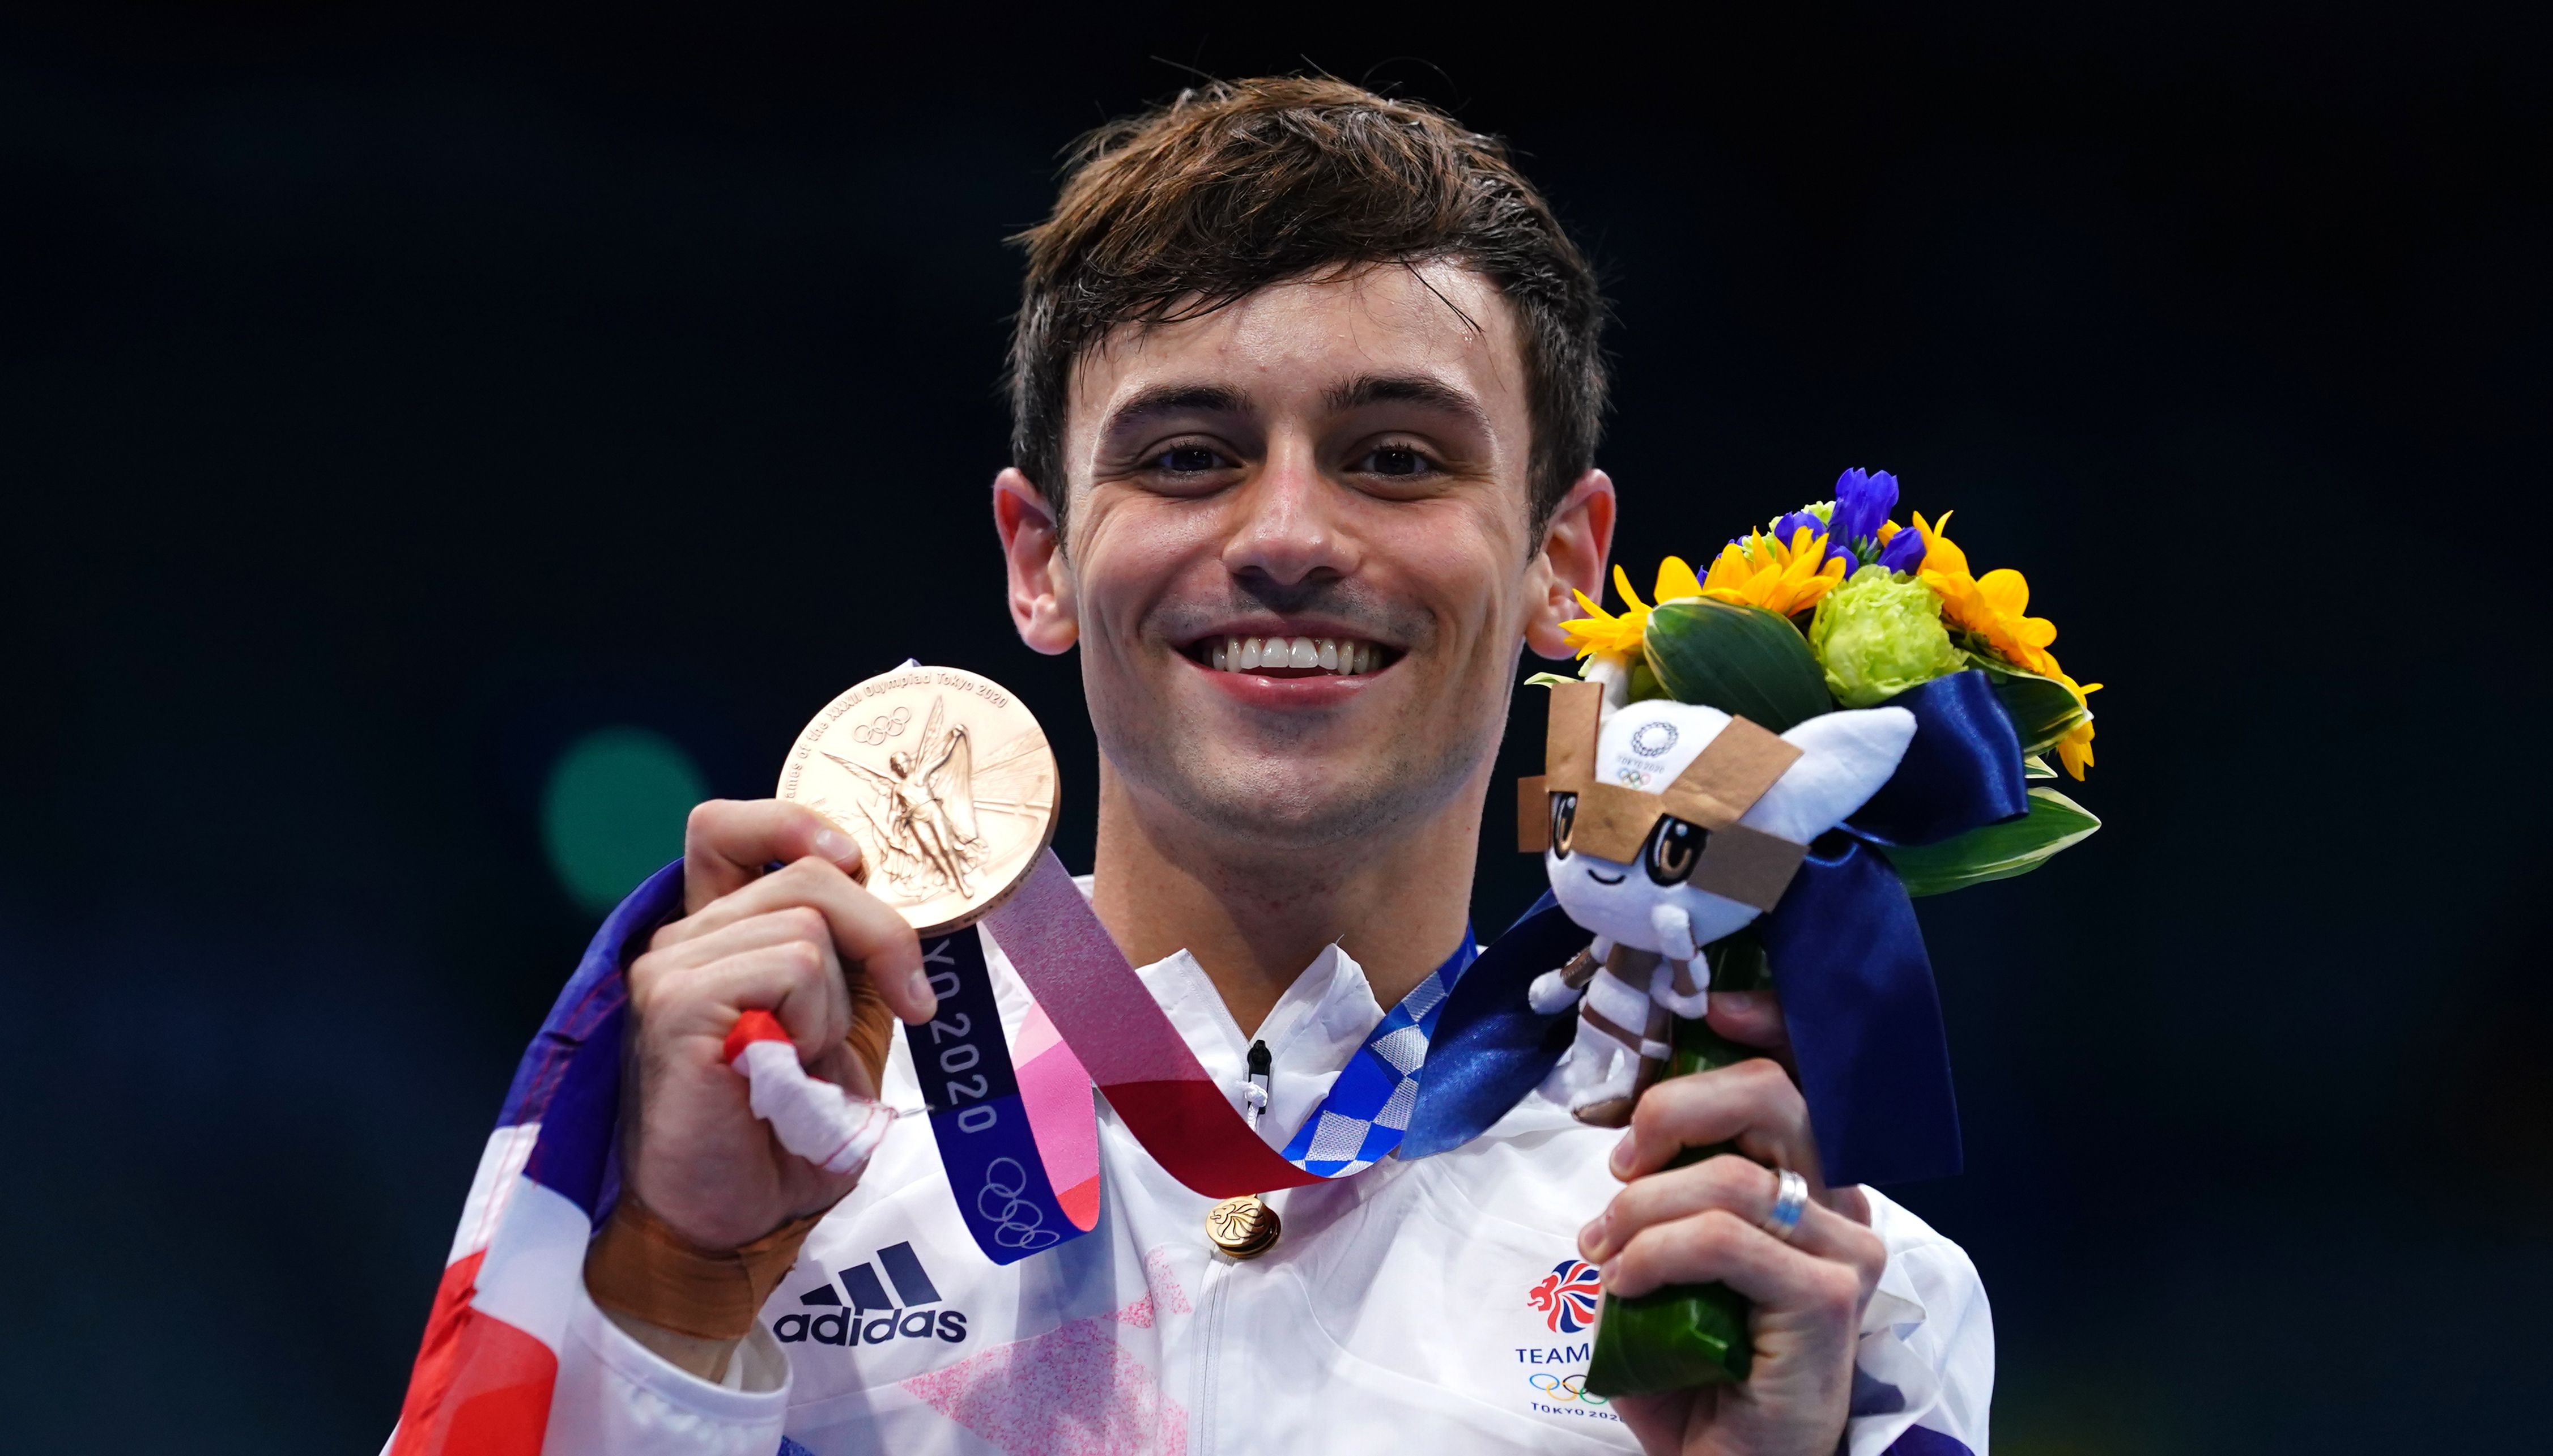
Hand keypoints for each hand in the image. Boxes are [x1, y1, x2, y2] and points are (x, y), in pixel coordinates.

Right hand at [622, 799, 937, 1250]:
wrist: (735, 1223)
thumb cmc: (783, 1134)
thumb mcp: (839, 1029)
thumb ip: (850, 962)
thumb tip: (897, 909)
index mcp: (715, 940)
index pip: (727, 829)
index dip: (794, 824)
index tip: (856, 865)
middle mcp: (682, 943)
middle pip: (805, 871)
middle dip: (882, 933)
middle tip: (912, 1001)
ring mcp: (669, 970)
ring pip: (807, 924)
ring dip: (836, 1004)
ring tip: (802, 1065)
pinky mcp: (675, 1005)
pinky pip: (790, 965)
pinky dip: (813, 1021)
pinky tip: (781, 1071)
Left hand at [1575, 989, 1885, 1455]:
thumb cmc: (1694, 1366)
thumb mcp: (1666, 1257)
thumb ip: (1664, 1191)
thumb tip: (1624, 1140)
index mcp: (1809, 1183)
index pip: (1800, 1073)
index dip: (1759, 1021)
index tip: (1703, 1005)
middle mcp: (1841, 1206)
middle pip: (1775, 1094)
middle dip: (1676, 1108)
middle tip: (1620, 1163)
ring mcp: (1844, 1253)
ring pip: (1736, 1175)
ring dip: (1643, 1205)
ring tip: (1602, 1250)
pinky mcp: (1827, 1302)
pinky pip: (1728, 1240)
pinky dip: (1657, 1251)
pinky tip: (1625, 1282)